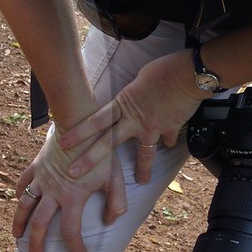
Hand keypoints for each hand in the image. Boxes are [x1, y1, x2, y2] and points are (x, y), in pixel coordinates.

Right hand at [13, 127, 126, 251]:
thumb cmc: (99, 149)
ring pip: (24, 207)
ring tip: (17, 236)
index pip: (71, 232)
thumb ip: (116, 202)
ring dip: (19, 224)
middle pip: (39, 225)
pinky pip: (23, 184)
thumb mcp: (114, 177)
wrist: (79, 122)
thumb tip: (110, 222)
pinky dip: (21, 196)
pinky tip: (21, 202)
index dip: (76, 248)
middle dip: (37, 244)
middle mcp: (53, 192)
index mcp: (73, 197)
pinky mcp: (35, 168)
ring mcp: (41, 180)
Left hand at [60, 52, 203, 182]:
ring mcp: (153, 128)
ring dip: (143, 169)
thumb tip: (128, 99)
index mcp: (123, 105)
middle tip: (73, 172)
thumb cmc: (163, 70)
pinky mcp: (170, 129)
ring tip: (141, 181)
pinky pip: (167, 140)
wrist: (189, 74)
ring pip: (145, 154)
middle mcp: (135, 120)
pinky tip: (168, 146)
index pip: (95, 121)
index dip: (78, 133)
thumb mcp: (138, 79)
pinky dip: (168, 142)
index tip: (63, 143)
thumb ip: (129, 95)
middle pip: (108, 143)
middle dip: (89, 159)